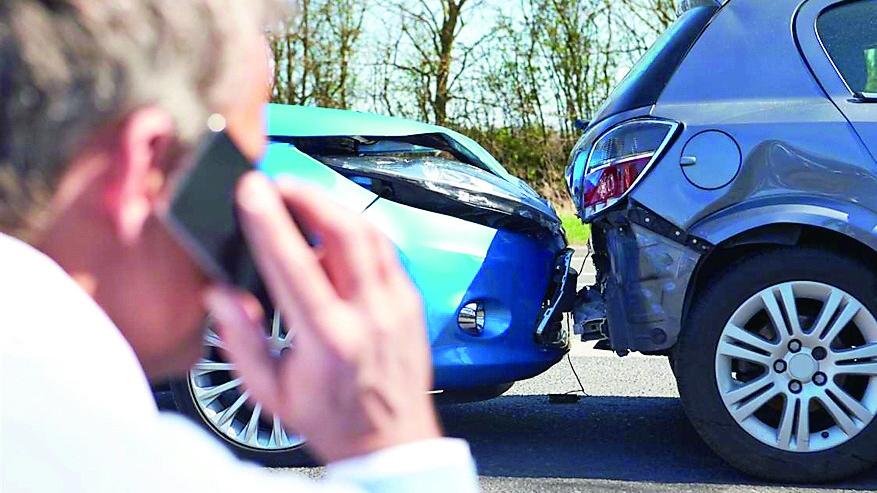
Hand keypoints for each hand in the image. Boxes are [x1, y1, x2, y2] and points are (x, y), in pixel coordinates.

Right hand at [204, 173, 440, 461]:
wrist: (391, 441)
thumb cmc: (332, 419)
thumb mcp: (271, 392)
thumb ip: (241, 341)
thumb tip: (219, 295)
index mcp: (329, 340)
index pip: (296, 265)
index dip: (270, 222)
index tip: (251, 190)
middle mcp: (369, 315)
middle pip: (345, 232)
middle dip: (308, 196)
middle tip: (279, 184)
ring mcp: (397, 305)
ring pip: (370, 234)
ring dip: (333, 207)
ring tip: (302, 200)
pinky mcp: (411, 300)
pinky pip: (385, 250)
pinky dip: (357, 231)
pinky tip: (334, 231)